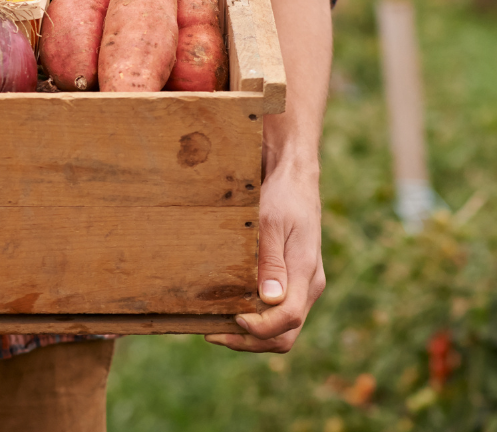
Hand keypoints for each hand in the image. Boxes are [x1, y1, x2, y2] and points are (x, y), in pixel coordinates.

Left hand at [206, 161, 324, 352]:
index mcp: (305, 273)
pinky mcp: (293, 280)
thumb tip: (269, 300)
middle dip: (250, 341)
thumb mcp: (271, 223)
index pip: (287, 319)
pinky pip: (278, 312)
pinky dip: (255, 320)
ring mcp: (302, 284)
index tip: (231, 319)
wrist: (294, 179)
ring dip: (251, 335)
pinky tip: (229, 310)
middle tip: (212, 333)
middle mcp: (308, 285)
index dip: (259, 328)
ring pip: (283, 328)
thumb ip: (271, 262)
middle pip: (285, 334)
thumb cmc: (282, 197)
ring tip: (215, 327)